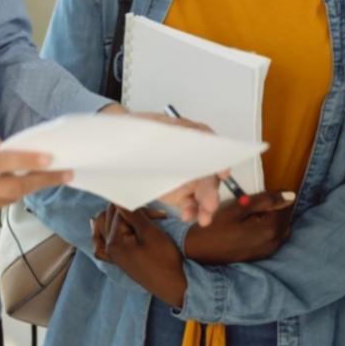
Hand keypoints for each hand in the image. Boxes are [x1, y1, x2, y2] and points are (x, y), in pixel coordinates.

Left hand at [91, 204, 186, 306]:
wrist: (173, 285)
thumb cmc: (164, 259)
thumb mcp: (150, 233)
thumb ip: (133, 214)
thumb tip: (119, 199)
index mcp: (114, 242)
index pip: (119, 212)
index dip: (138, 207)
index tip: (157, 212)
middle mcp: (109, 249)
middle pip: (111, 218)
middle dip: (128, 211)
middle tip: (152, 214)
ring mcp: (113, 255)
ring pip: (104, 228)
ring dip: (116, 218)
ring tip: (130, 213)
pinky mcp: (119, 260)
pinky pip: (102, 245)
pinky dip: (102, 234)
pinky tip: (105, 228)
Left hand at [124, 108, 222, 225]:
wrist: (122, 146)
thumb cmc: (140, 131)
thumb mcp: (152, 126)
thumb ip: (167, 132)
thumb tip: (182, 137)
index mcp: (192, 138)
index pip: (211, 147)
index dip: (219, 159)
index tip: (222, 172)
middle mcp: (195, 159)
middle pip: (209, 175)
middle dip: (212, 191)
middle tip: (210, 205)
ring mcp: (188, 178)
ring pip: (204, 193)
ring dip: (206, 207)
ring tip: (204, 219)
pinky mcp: (180, 194)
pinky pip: (190, 204)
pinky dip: (192, 211)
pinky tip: (188, 216)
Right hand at [182, 191, 294, 263]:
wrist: (198, 253)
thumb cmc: (215, 226)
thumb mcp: (238, 208)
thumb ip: (265, 200)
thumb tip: (291, 195)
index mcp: (270, 229)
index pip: (285, 205)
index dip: (272, 197)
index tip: (256, 196)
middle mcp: (274, 242)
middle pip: (284, 218)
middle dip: (274, 208)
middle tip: (253, 204)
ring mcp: (268, 252)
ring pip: (280, 228)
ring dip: (271, 219)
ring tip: (251, 214)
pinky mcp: (262, 256)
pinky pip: (273, 239)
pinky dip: (267, 229)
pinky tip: (251, 226)